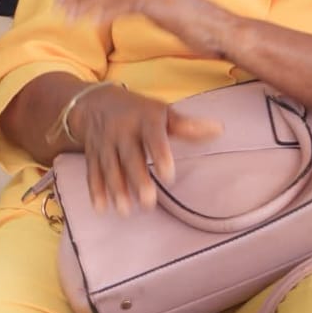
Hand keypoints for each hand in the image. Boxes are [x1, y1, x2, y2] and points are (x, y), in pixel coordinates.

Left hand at [57, 0, 232, 57]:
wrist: (224, 31)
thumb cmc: (194, 21)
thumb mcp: (161, 4)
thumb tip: (114, 3)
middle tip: (56, 1)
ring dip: (84, 0)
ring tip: (66, 14)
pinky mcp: (161, 5)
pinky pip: (125, 4)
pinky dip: (104, 11)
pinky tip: (89, 20)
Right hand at [68, 85, 222, 214]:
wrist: (94, 101)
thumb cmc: (138, 111)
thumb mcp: (161, 112)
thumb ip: (187, 126)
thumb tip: (219, 129)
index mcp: (144, 119)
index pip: (152, 135)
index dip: (159, 153)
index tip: (168, 176)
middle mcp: (122, 130)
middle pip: (129, 156)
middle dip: (137, 179)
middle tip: (149, 202)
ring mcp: (104, 142)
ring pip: (109, 167)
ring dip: (116, 189)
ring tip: (125, 211)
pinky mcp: (92, 154)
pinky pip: (92, 172)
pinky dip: (95, 190)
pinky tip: (101, 208)